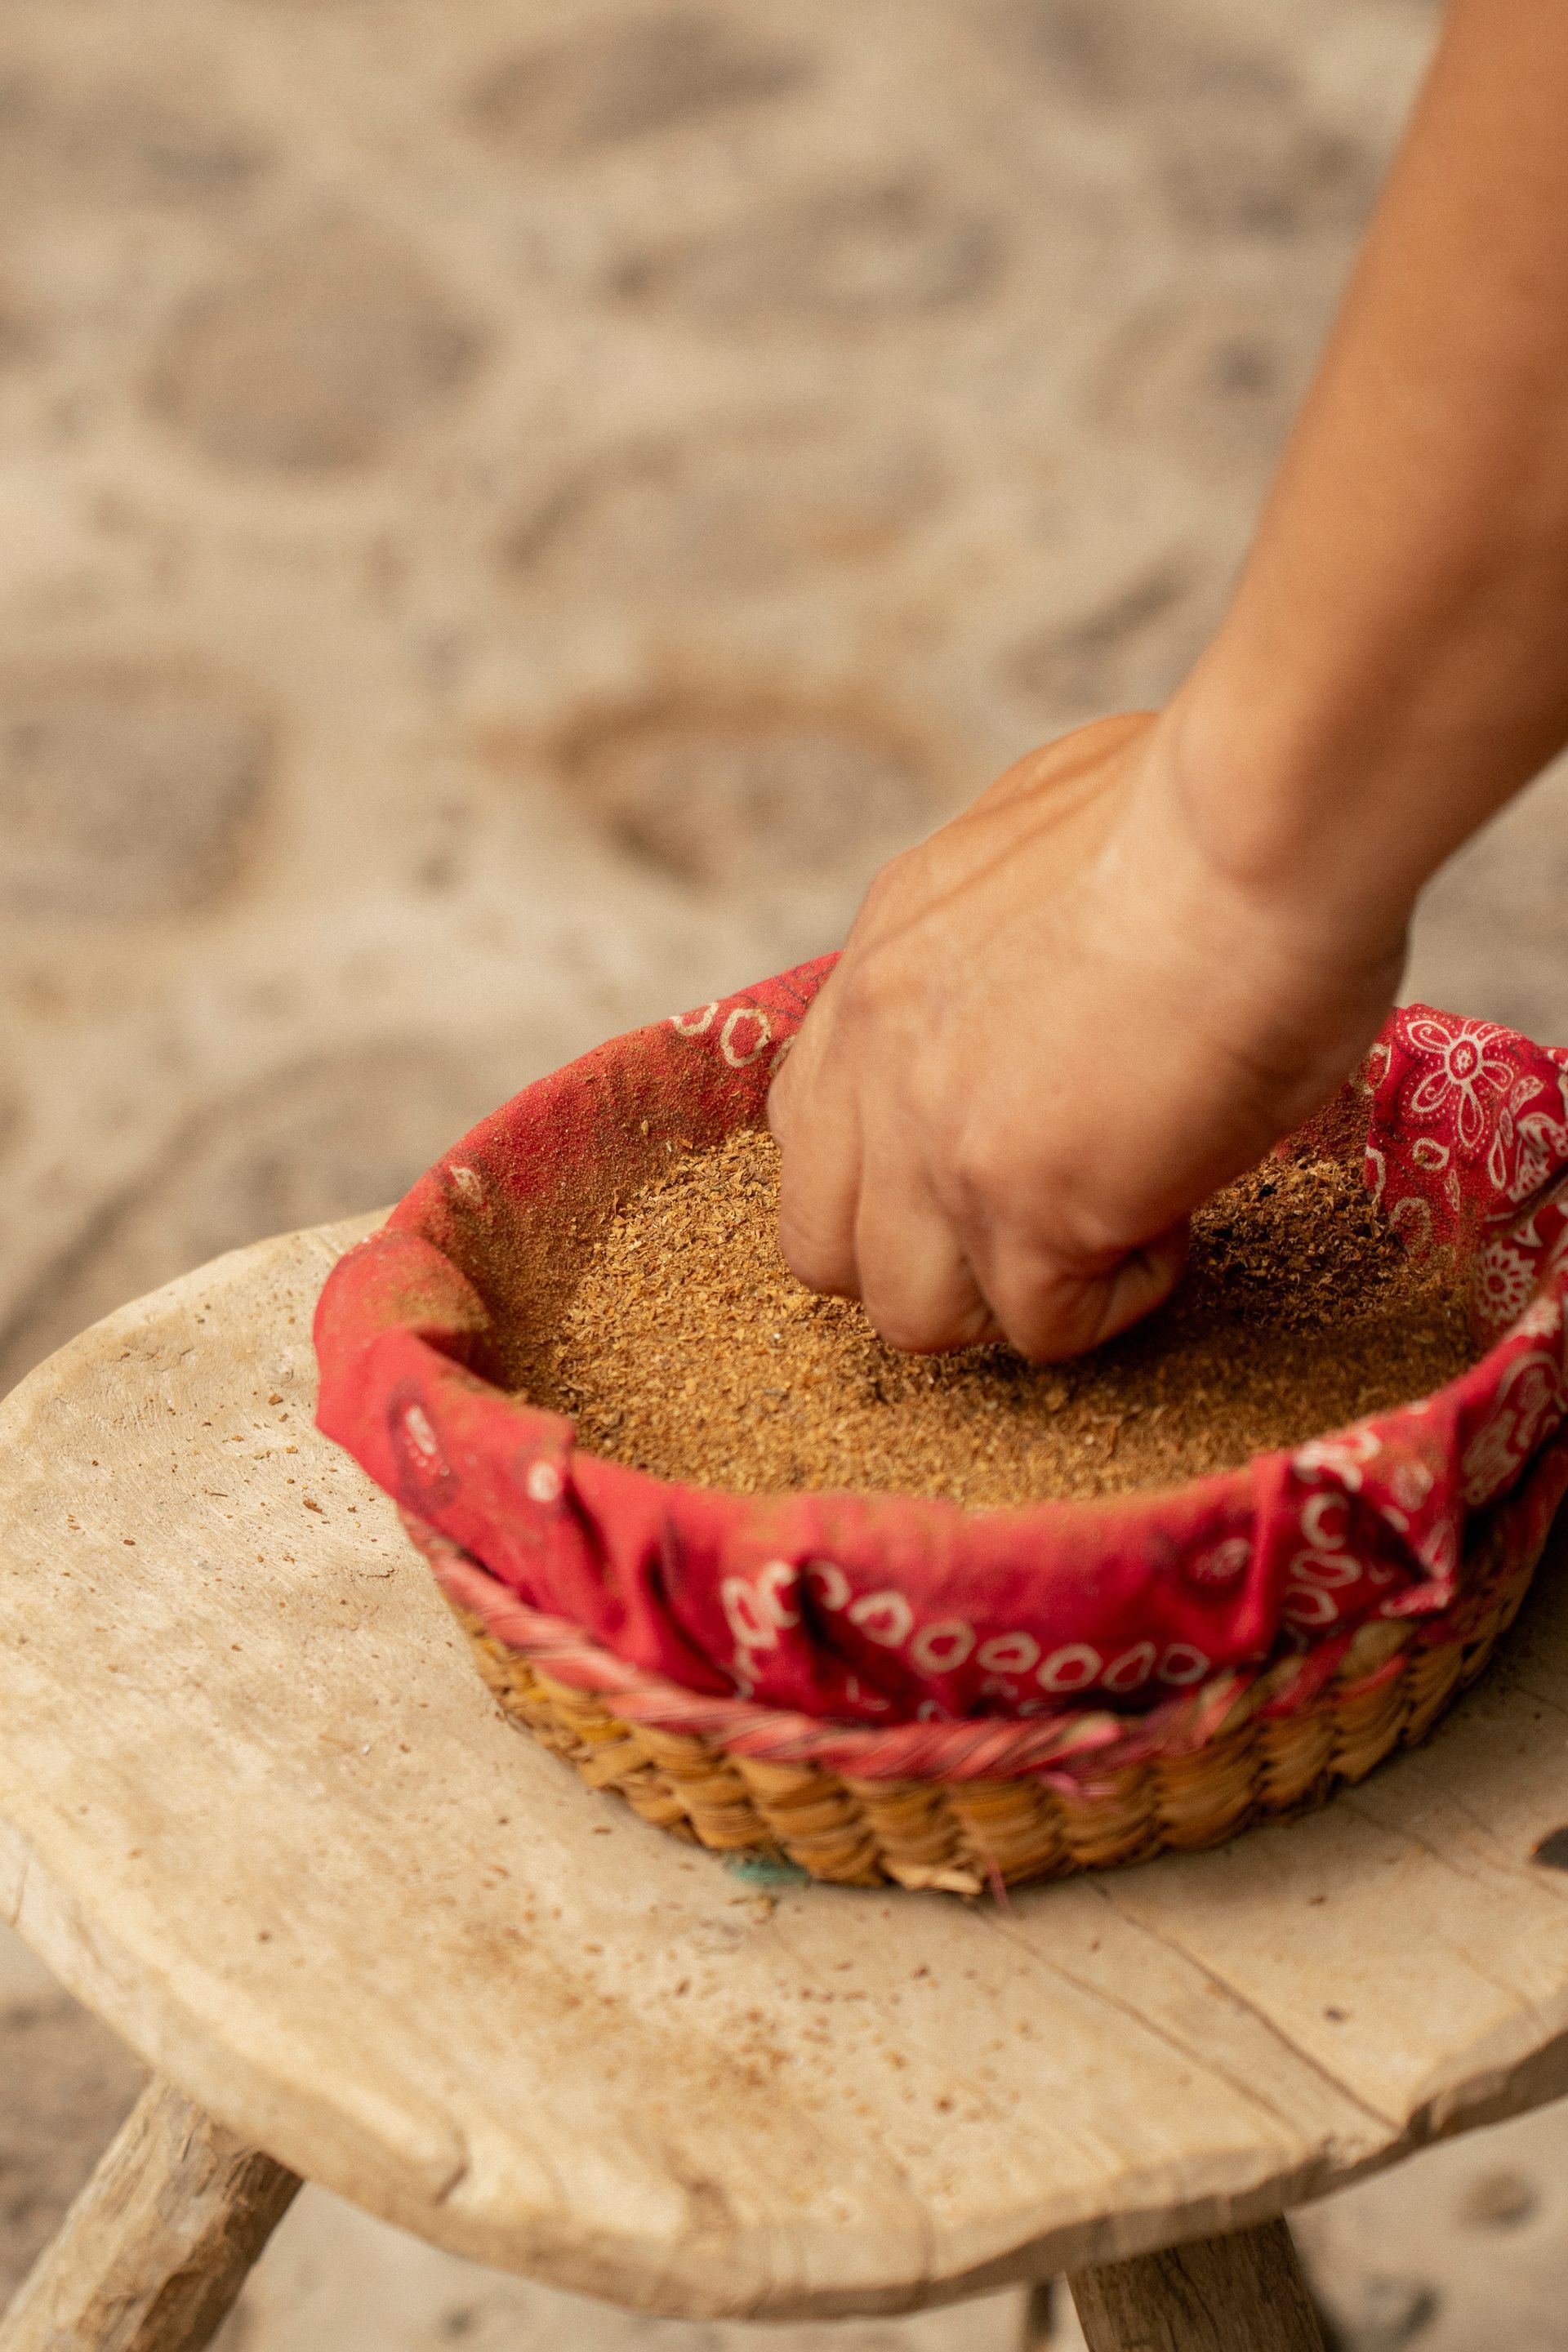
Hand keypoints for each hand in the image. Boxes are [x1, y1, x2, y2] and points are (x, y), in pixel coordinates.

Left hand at [767, 711, 1408, 1359]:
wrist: (1260, 822)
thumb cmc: (1205, 805)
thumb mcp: (1041, 829)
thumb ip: (1000, 915)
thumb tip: (1044, 949)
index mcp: (881, 968)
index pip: (813, 1125)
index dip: (899, 1167)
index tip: (1009, 1143)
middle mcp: (875, 1060)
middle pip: (822, 1244)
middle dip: (928, 1259)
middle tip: (1044, 1216)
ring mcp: (935, 1144)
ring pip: (910, 1315)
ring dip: (1011, 1297)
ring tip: (1116, 1225)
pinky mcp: (1025, 1209)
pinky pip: (1040, 1331)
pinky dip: (1117, 1298)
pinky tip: (1181, 1217)